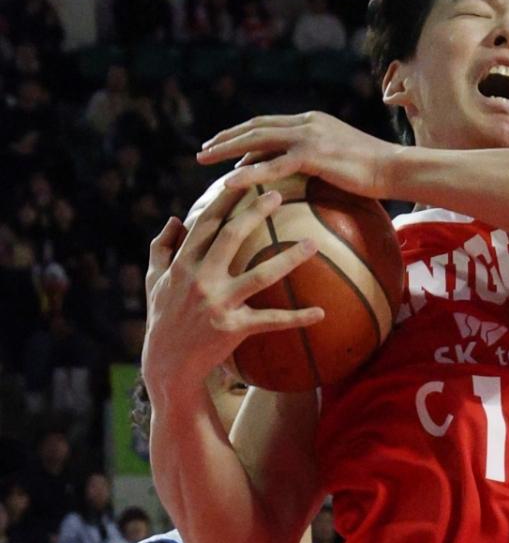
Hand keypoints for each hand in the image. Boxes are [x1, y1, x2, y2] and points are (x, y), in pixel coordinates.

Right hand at [142, 177, 322, 401]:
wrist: (167, 364)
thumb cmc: (162, 318)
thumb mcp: (153, 281)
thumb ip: (161, 247)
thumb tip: (175, 219)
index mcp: (183, 264)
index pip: (206, 223)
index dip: (224, 199)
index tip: (242, 178)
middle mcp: (200, 279)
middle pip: (232, 237)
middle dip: (255, 212)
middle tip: (279, 193)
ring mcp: (218, 304)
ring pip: (260, 276)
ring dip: (289, 259)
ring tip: (313, 244)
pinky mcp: (234, 329)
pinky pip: (272, 321)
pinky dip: (297, 318)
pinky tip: (321, 312)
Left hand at [198, 111, 399, 198]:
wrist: (395, 168)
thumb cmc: (375, 171)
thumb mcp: (342, 158)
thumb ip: (320, 159)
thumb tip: (304, 173)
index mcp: (312, 121)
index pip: (269, 124)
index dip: (243, 133)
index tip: (223, 144)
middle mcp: (306, 123)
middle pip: (256, 127)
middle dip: (226, 137)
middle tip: (204, 149)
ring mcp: (308, 137)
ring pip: (257, 140)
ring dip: (226, 149)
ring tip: (204, 159)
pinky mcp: (312, 155)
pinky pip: (272, 165)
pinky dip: (247, 173)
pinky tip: (228, 182)